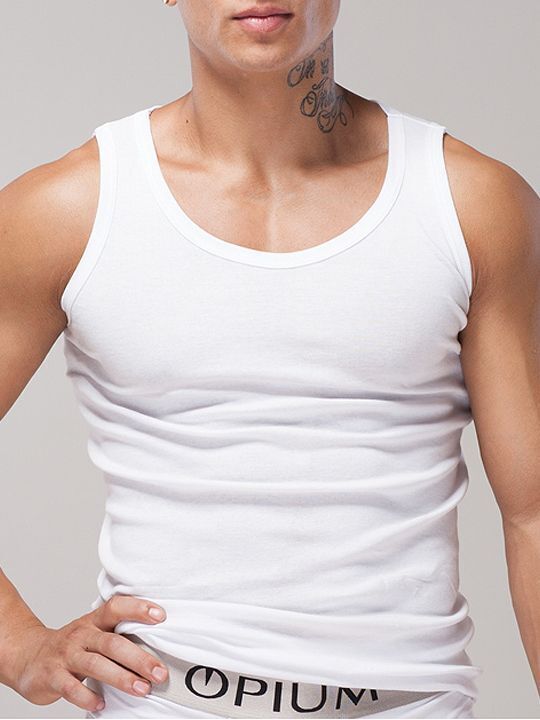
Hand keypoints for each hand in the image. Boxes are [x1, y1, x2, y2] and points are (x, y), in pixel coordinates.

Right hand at [9, 594, 169, 713]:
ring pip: (96, 665)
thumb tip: (158, 645)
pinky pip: (71, 688)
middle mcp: (81, 634)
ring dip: (122, 678)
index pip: (116, 607)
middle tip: (160, 672)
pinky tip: (102, 703)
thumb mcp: (93, 632)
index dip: (137, 608)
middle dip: (139, 658)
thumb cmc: (72, 645)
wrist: (28, 656)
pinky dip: (87, 697)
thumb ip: (118, 635)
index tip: (161, 615)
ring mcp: (66, 655)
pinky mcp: (52, 676)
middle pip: (112, 643)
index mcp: (94, 621)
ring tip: (142, 689)